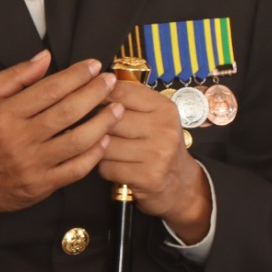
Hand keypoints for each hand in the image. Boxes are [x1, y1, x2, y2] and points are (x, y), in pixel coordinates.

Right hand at [0, 51, 119, 255]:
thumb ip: (14, 76)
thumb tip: (45, 58)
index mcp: (4, 115)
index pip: (49, 90)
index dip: (76, 76)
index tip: (93, 65)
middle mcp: (19, 140)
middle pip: (67, 112)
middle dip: (95, 93)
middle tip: (110, 81)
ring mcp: (32, 165)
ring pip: (77, 141)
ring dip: (102, 122)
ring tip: (117, 108)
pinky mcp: (41, 186)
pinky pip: (75, 169)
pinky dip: (94, 154)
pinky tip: (104, 139)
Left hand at [98, 81, 209, 242]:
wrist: (181, 185)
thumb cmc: (159, 147)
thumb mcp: (155, 118)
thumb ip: (129, 102)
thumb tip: (92, 87)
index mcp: (164, 108)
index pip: (122, 92)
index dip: (99, 94)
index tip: (90, 99)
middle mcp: (164, 128)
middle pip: (110, 120)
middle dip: (98, 127)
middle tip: (97, 131)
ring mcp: (157, 153)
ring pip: (105, 145)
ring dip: (99, 150)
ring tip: (108, 152)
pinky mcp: (148, 177)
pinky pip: (107, 168)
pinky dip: (105, 169)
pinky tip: (115, 168)